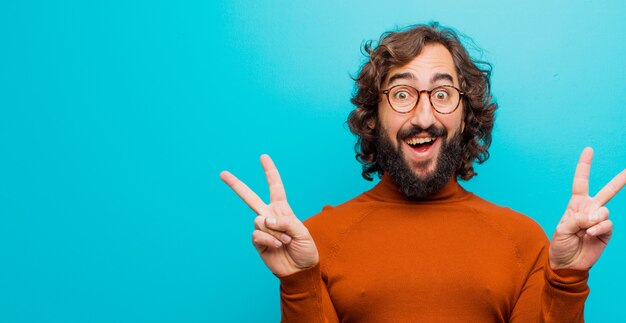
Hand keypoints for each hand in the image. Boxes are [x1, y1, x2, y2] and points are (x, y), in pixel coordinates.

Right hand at [220, 154, 318, 276]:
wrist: (299, 270)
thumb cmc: (305, 249)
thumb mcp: (303, 232)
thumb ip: (286, 222)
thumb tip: (265, 219)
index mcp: (282, 209)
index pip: (275, 187)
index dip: (270, 172)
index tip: (263, 157)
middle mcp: (270, 216)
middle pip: (250, 197)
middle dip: (236, 185)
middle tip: (222, 173)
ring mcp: (262, 229)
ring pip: (259, 220)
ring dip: (275, 231)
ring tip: (285, 241)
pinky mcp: (258, 242)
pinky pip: (258, 234)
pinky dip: (269, 240)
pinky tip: (277, 246)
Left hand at [549, 147, 625, 269]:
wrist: (568, 264)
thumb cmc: (560, 245)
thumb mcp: (562, 229)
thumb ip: (577, 219)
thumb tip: (596, 216)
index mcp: (576, 204)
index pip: (581, 182)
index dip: (585, 166)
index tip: (589, 150)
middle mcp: (590, 209)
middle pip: (607, 191)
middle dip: (620, 180)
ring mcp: (599, 220)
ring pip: (604, 211)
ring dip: (593, 220)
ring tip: (583, 231)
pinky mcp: (606, 231)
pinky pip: (607, 224)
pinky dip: (597, 229)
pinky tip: (589, 235)